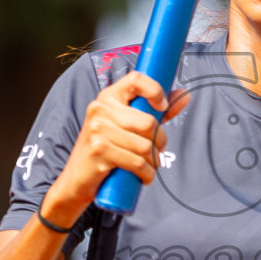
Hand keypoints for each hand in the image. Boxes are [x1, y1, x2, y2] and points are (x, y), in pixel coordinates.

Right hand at [43, 72, 189, 224]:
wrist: (76, 179)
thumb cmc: (106, 150)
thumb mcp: (127, 126)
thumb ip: (155, 111)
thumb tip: (184, 96)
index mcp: (108, 97)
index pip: (136, 79)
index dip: (155, 90)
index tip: (163, 107)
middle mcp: (100, 109)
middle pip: (148, 122)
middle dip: (160, 141)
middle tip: (157, 151)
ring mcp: (97, 131)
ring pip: (144, 146)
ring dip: (153, 161)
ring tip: (149, 166)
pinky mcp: (98, 152)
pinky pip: (136, 163)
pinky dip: (146, 174)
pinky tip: (144, 176)